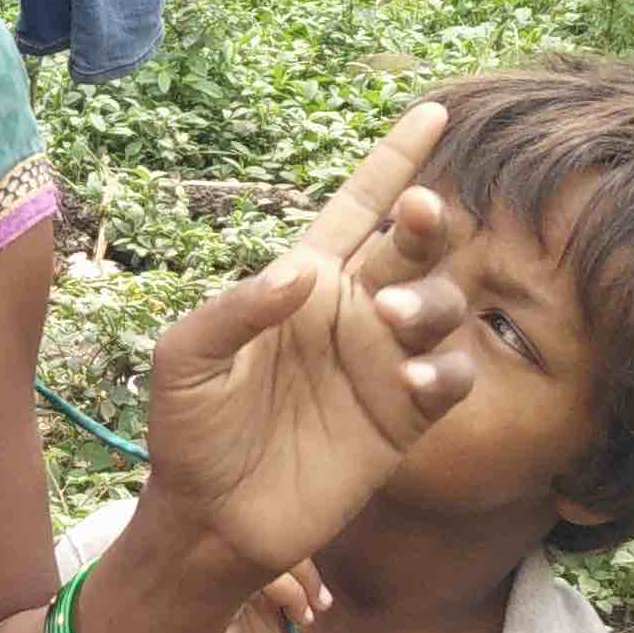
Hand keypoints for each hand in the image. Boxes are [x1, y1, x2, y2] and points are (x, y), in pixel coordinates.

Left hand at [146, 102, 472, 590]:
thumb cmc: (188, 429)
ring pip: (442, 305)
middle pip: (411, 247)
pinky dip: (443, 368)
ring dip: (433, 298)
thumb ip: (236, 310)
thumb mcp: (186, 359)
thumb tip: (301, 272)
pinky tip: (413, 377)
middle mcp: (351, 311)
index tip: (434, 112)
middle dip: (428, 221)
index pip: (357, 206)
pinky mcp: (402, 418)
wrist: (209, 520)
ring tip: (395, 315)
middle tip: (421, 213)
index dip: (394, 160)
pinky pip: (447, 377)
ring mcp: (380, 361)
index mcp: (301, 282)